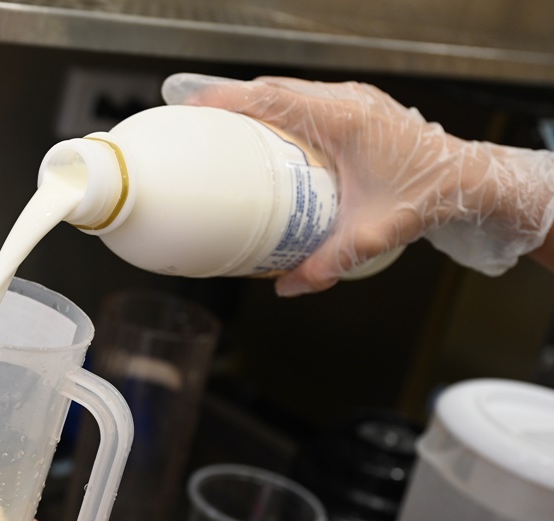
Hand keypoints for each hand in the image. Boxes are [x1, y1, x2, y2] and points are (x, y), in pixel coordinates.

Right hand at [162, 74, 553, 294]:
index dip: (227, 99)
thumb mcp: (371, 234)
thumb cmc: (429, 196)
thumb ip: (326, 263)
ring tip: (227, 130)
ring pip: (292, 91)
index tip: (193, 106)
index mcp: (342, 120)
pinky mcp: (360, 108)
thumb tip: (286, 286)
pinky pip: (309, 100)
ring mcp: (355, 101)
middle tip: (200, 124)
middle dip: (233, 101)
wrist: (471, 179)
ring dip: (257, 105)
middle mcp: (347, 102)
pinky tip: (270, 136)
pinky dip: (281, 111)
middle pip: (274, 89)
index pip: (272, 99)